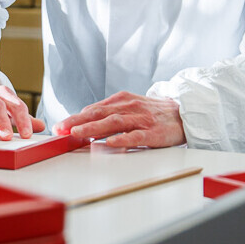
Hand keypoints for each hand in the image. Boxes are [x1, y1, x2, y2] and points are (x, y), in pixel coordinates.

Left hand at [53, 91, 185, 147]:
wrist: (185, 113)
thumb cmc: (154, 112)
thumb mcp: (131, 106)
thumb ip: (110, 112)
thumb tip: (85, 119)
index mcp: (122, 100)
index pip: (94, 109)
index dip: (76, 117)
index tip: (59, 125)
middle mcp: (130, 107)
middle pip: (100, 114)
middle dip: (77, 121)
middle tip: (61, 129)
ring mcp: (142, 120)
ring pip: (114, 123)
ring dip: (94, 128)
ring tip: (77, 134)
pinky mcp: (154, 132)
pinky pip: (136, 136)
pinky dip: (123, 139)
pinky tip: (111, 143)